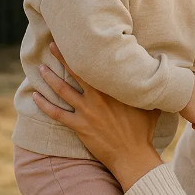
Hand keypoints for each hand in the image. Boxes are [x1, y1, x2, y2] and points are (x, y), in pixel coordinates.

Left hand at [33, 43, 162, 190]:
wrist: (133, 155)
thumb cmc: (144, 130)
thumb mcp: (151, 104)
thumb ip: (148, 87)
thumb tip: (160, 72)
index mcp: (113, 88)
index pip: (96, 64)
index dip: (86, 51)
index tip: (78, 39)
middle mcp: (97, 97)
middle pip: (76, 71)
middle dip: (62, 56)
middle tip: (52, 44)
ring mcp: (86, 111)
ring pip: (62, 90)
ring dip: (50, 78)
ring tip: (41, 68)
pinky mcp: (79, 126)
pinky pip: (57, 114)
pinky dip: (44, 105)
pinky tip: (34, 97)